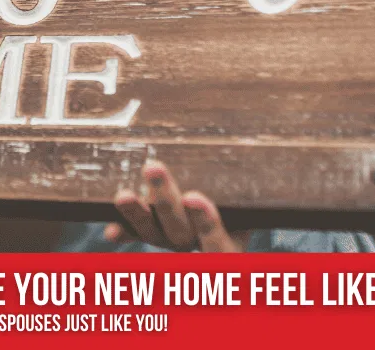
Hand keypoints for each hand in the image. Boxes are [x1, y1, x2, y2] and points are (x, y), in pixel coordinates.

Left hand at [106, 160, 247, 251]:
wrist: (230, 199)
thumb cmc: (244, 188)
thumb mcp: (250, 185)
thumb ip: (248, 170)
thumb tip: (263, 130)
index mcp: (230, 242)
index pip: (219, 242)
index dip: (206, 222)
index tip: (195, 197)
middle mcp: (198, 245)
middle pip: (180, 231)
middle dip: (165, 200)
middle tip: (154, 167)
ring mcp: (172, 240)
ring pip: (153, 232)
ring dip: (137, 213)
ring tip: (123, 195)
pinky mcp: (151, 232)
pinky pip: (135, 234)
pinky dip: (124, 230)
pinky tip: (112, 230)